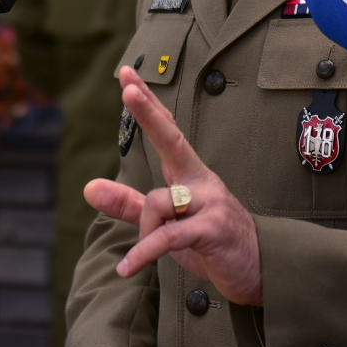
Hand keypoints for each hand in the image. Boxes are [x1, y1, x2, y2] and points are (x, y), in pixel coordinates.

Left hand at [83, 66, 264, 305]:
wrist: (258, 271)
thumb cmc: (209, 242)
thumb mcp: (165, 222)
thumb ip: (128, 204)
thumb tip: (87, 188)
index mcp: (189, 174)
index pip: (166, 130)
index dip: (147, 103)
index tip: (127, 75)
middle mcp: (201, 181)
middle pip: (172, 139)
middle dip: (148, 113)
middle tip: (127, 89)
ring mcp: (210, 203)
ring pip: (157, 202)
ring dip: (144, 231)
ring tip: (146, 252)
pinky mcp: (213, 230)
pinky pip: (167, 236)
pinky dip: (143, 253)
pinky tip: (125, 267)